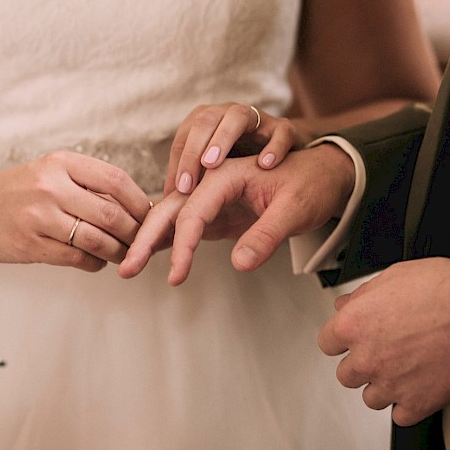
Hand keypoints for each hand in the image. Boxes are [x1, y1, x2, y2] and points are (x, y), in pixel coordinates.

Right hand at [0, 151, 152, 271]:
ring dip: (119, 252)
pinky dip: (95, 263)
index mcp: (60, 162)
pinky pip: (77, 258)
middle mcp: (50, 186)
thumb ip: (87, 185)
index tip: (152, 216)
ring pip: (98, 239)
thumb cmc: (14, 192)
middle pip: (112, 212)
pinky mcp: (30, 245)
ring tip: (125, 255)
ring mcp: (39, 217)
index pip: (116, 180)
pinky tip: (97, 261)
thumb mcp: (48, 172)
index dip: (141, 201)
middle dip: (136, 232)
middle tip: (146, 242)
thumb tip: (137, 207)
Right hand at [119, 143, 354, 284]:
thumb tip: (239, 264)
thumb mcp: (295, 211)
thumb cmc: (310, 186)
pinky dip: (163, 241)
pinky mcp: (215, 212)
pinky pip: (183, 226)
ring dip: (148, 242)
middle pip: (171, 210)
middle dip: (145, 240)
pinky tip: (145, 256)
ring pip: (171, 218)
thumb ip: (266, 235)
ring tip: (127, 270)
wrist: (324, 175)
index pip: (194, 211)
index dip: (183, 246)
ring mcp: (211, 197)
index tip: (177, 275)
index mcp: (227, 174)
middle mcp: (212, 182)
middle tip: (125, 271)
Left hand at [165, 103, 311, 195]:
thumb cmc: (243, 165)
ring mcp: (257, 119)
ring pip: (238, 117)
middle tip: (189, 180)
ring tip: (212, 164)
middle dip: (194, 148)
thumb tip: (163, 207)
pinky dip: (273, 145)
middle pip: (206, 119)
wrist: (288, 158)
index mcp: (208, 123)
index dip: (180, 160)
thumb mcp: (215, 174)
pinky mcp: (284, 128)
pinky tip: (265, 165)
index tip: (179, 189)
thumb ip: (192, 184)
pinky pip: (280, 131)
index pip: (186, 135)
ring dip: (222, 138)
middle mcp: (229, 115)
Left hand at [318, 258, 449, 425]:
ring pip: (371, 398)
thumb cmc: (444, 290)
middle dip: (363, 364)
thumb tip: (346, 304)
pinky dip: (409, 405)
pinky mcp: (417, 404)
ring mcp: (390, 384)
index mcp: (353, 325)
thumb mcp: (394, 276)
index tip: (354, 340)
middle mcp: (366, 358)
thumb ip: (363, 295)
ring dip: (383, 386)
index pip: (327, 344)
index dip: (342, 341)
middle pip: (346, 374)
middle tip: (385, 352)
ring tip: (406, 370)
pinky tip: (420, 387)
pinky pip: (400, 416)